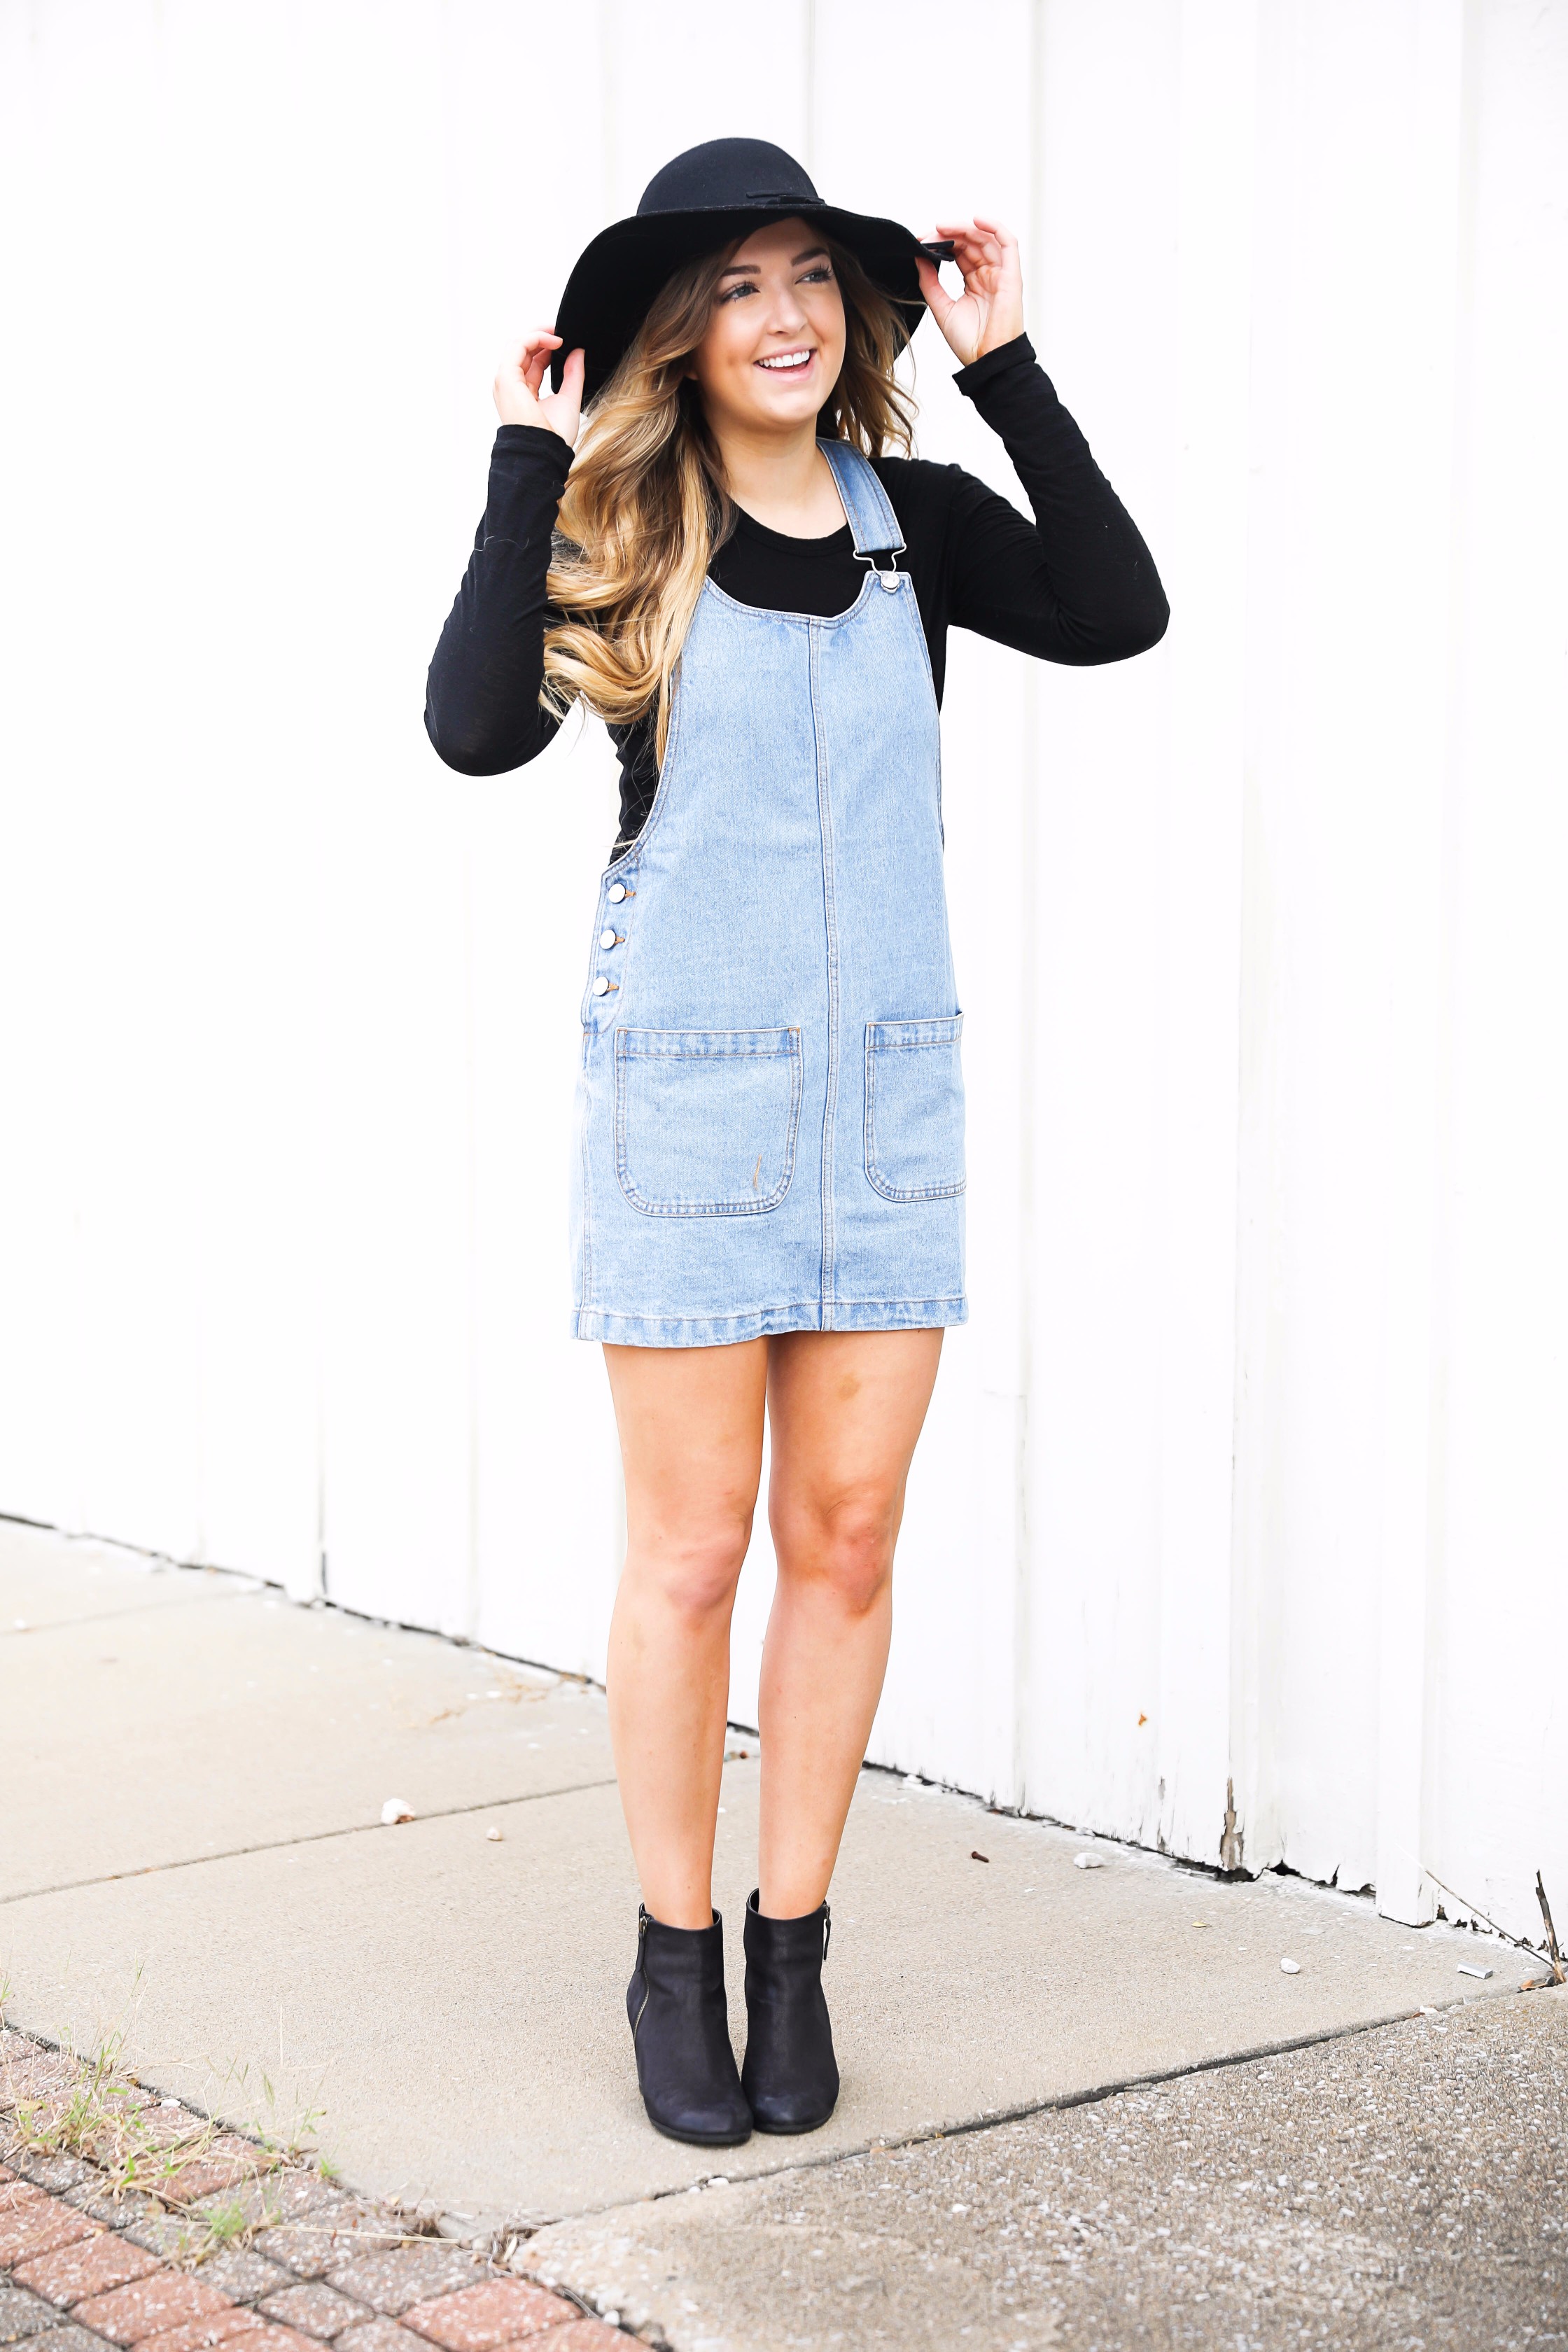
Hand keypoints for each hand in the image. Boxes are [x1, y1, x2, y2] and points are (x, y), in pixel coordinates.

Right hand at [493, 330, 584, 444]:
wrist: (546, 451)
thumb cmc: (555, 436)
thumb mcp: (569, 398)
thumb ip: (573, 374)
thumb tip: (578, 352)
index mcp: (524, 393)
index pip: (532, 362)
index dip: (547, 347)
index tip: (565, 342)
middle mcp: (512, 386)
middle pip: (522, 350)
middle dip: (541, 336)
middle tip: (561, 331)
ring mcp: (507, 382)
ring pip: (518, 345)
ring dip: (538, 334)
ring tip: (558, 333)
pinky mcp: (507, 378)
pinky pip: (517, 346)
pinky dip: (535, 338)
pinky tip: (554, 341)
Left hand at [915, 217, 1024, 366]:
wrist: (986, 361)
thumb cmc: (969, 343)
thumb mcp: (941, 308)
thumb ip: (930, 283)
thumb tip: (920, 257)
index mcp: (974, 283)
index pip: (958, 252)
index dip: (941, 243)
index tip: (921, 241)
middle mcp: (988, 276)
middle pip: (970, 242)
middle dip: (949, 234)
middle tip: (929, 233)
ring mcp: (1001, 274)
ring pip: (985, 239)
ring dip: (964, 228)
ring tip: (942, 227)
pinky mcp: (1012, 275)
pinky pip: (1008, 243)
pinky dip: (995, 227)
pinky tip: (976, 219)